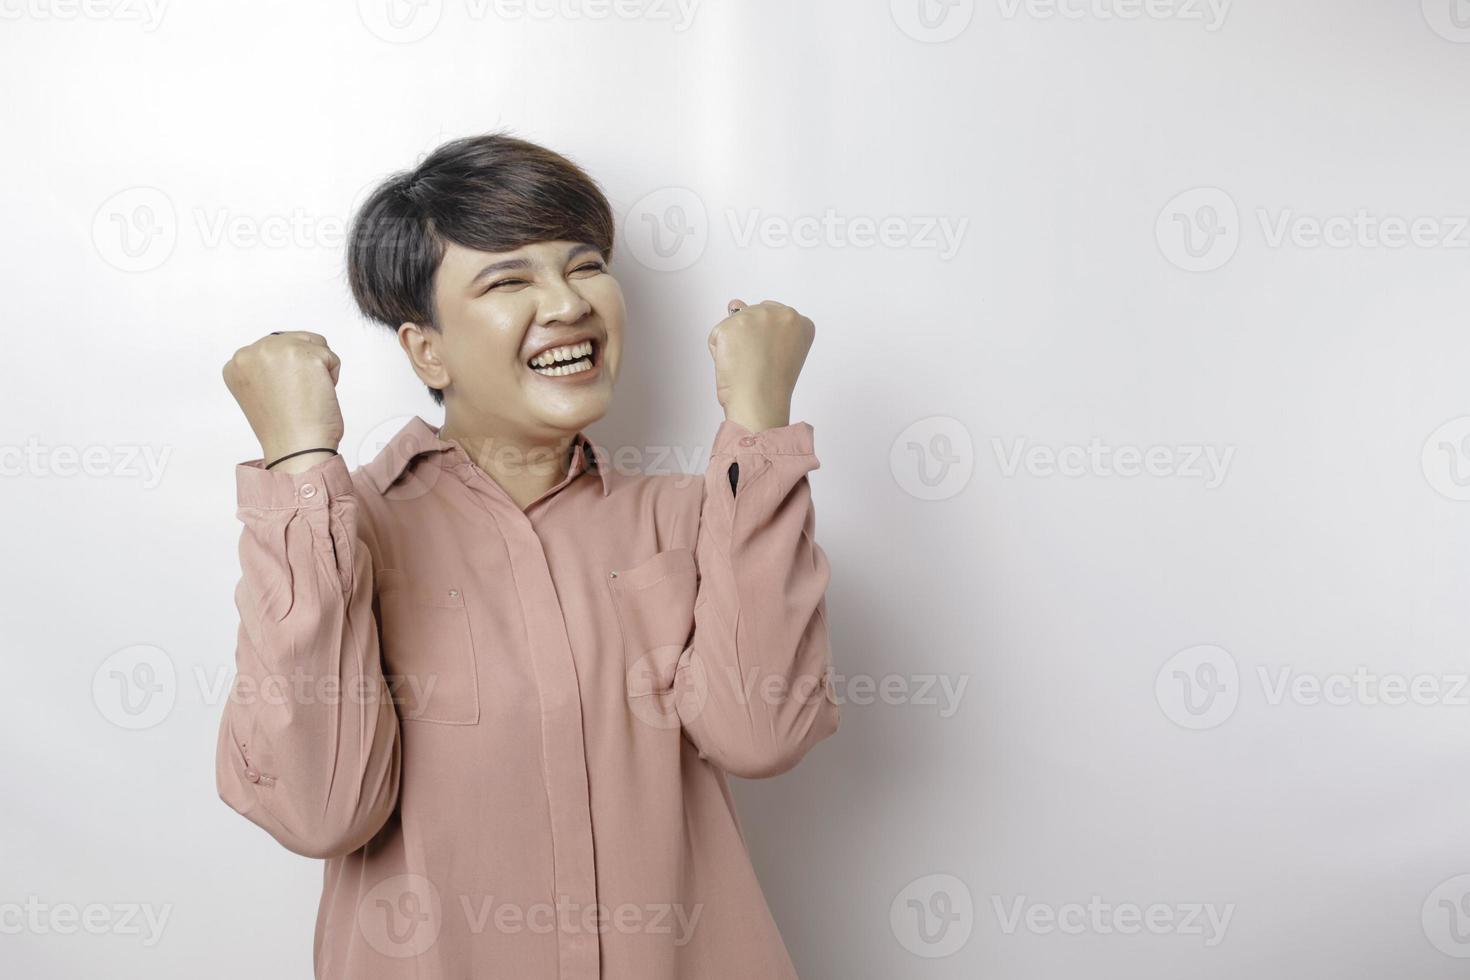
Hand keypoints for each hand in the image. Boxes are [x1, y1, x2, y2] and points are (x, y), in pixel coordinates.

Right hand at [223, 331, 343, 470]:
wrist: (295, 450)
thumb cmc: (283, 429)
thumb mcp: (259, 392)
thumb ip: (265, 368)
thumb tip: (287, 353)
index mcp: (236, 364)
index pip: (273, 348)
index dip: (287, 372)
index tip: (282, 395)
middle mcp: (251, 352)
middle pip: (294, 341)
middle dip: (304, 367)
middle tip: (296, 397)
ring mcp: (277, 350)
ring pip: (314, 345)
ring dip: (318, 369)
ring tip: (306, 395)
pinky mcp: (304, 354)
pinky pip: (331, 357)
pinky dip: (332, 376)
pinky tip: (317, 396)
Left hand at [708, 299, 812, 431]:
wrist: (760, 401)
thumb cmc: (771, 386)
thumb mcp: (781, 350)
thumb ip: (762, 325)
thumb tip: (735, 303)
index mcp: (801, 323)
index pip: (775, 320)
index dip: (768, 342)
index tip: (772, 357)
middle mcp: (782, 313)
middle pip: (755, 316)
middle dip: (751, 337)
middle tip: (757, 362)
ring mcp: (756, 316)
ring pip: (736, 325)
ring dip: (735, 344)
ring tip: (746, 364)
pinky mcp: (732, 324)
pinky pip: (717, 335)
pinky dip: (719, 351)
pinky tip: (733, 364)